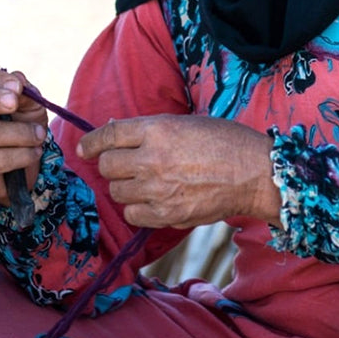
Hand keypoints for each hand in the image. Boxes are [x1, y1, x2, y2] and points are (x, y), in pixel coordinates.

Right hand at [0, 64, 47, 206]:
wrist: (21, 162)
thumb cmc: (19, 121)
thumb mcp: (28, 103)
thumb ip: (25, 90)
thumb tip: (18, 80)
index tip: (17, 85)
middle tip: (14, 102)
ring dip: (21, 133)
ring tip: (39, 134)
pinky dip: (22, 155)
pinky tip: (34, 151)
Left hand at [76, 114, 280, 228]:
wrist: (254, 173)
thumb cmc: (223, 141)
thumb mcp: (183, 122)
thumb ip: (149, 130)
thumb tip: (116, 133)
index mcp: (155, 129)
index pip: (108, 135)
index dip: (91, 142)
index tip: (84, 148)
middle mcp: (151, 159)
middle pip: (108, 166)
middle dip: (112, 165)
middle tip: (126, 165)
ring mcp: (158, 189)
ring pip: (117, 191)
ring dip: (124, 186)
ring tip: (144, 182)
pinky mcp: (167, 215)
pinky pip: (133, 215)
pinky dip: (137, 209)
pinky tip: (152, 201)